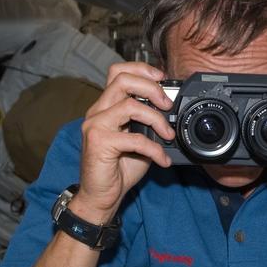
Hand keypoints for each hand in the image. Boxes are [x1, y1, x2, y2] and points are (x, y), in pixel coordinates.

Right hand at [72, 62, 175, 221]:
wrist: (101, 196)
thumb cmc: (118, 169)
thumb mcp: (139, 140)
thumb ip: (148, 124)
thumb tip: (171, 114)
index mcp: (106, 107)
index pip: (118, 72)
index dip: (141, 69)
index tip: (161, 77)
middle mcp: (97, 111)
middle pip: (122, 80)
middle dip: (151, 87)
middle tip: (168, 104)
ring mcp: (95, 125)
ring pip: (129, 104)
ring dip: (156, 118)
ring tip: (168, 134)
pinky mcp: (99, 142)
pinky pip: (134, 138)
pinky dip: (154, 149)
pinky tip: (163, 160)